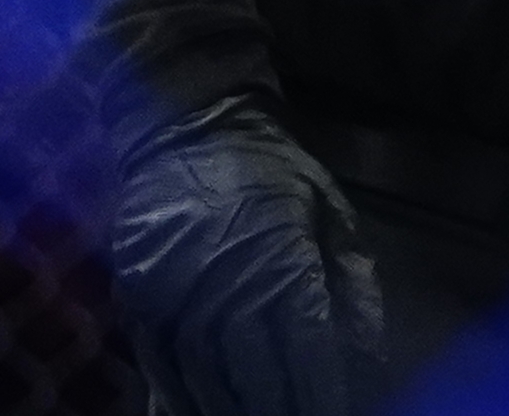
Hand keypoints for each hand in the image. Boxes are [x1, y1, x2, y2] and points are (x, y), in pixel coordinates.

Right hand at [110, 101, 386, 415]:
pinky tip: (192, 414)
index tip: (337, 409)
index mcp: (279, 264)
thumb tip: (369, 348)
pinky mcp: (140, 300)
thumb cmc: (270, 165)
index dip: (322, 392)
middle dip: (279, 409)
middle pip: (254, 378)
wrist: (190, 122)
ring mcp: (176, 298)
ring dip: (228, 412)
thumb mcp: (329, 206)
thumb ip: (349, 278)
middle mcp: (224, 289)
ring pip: (205, 380)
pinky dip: (176, 399)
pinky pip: (159, 365)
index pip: (305, 352)